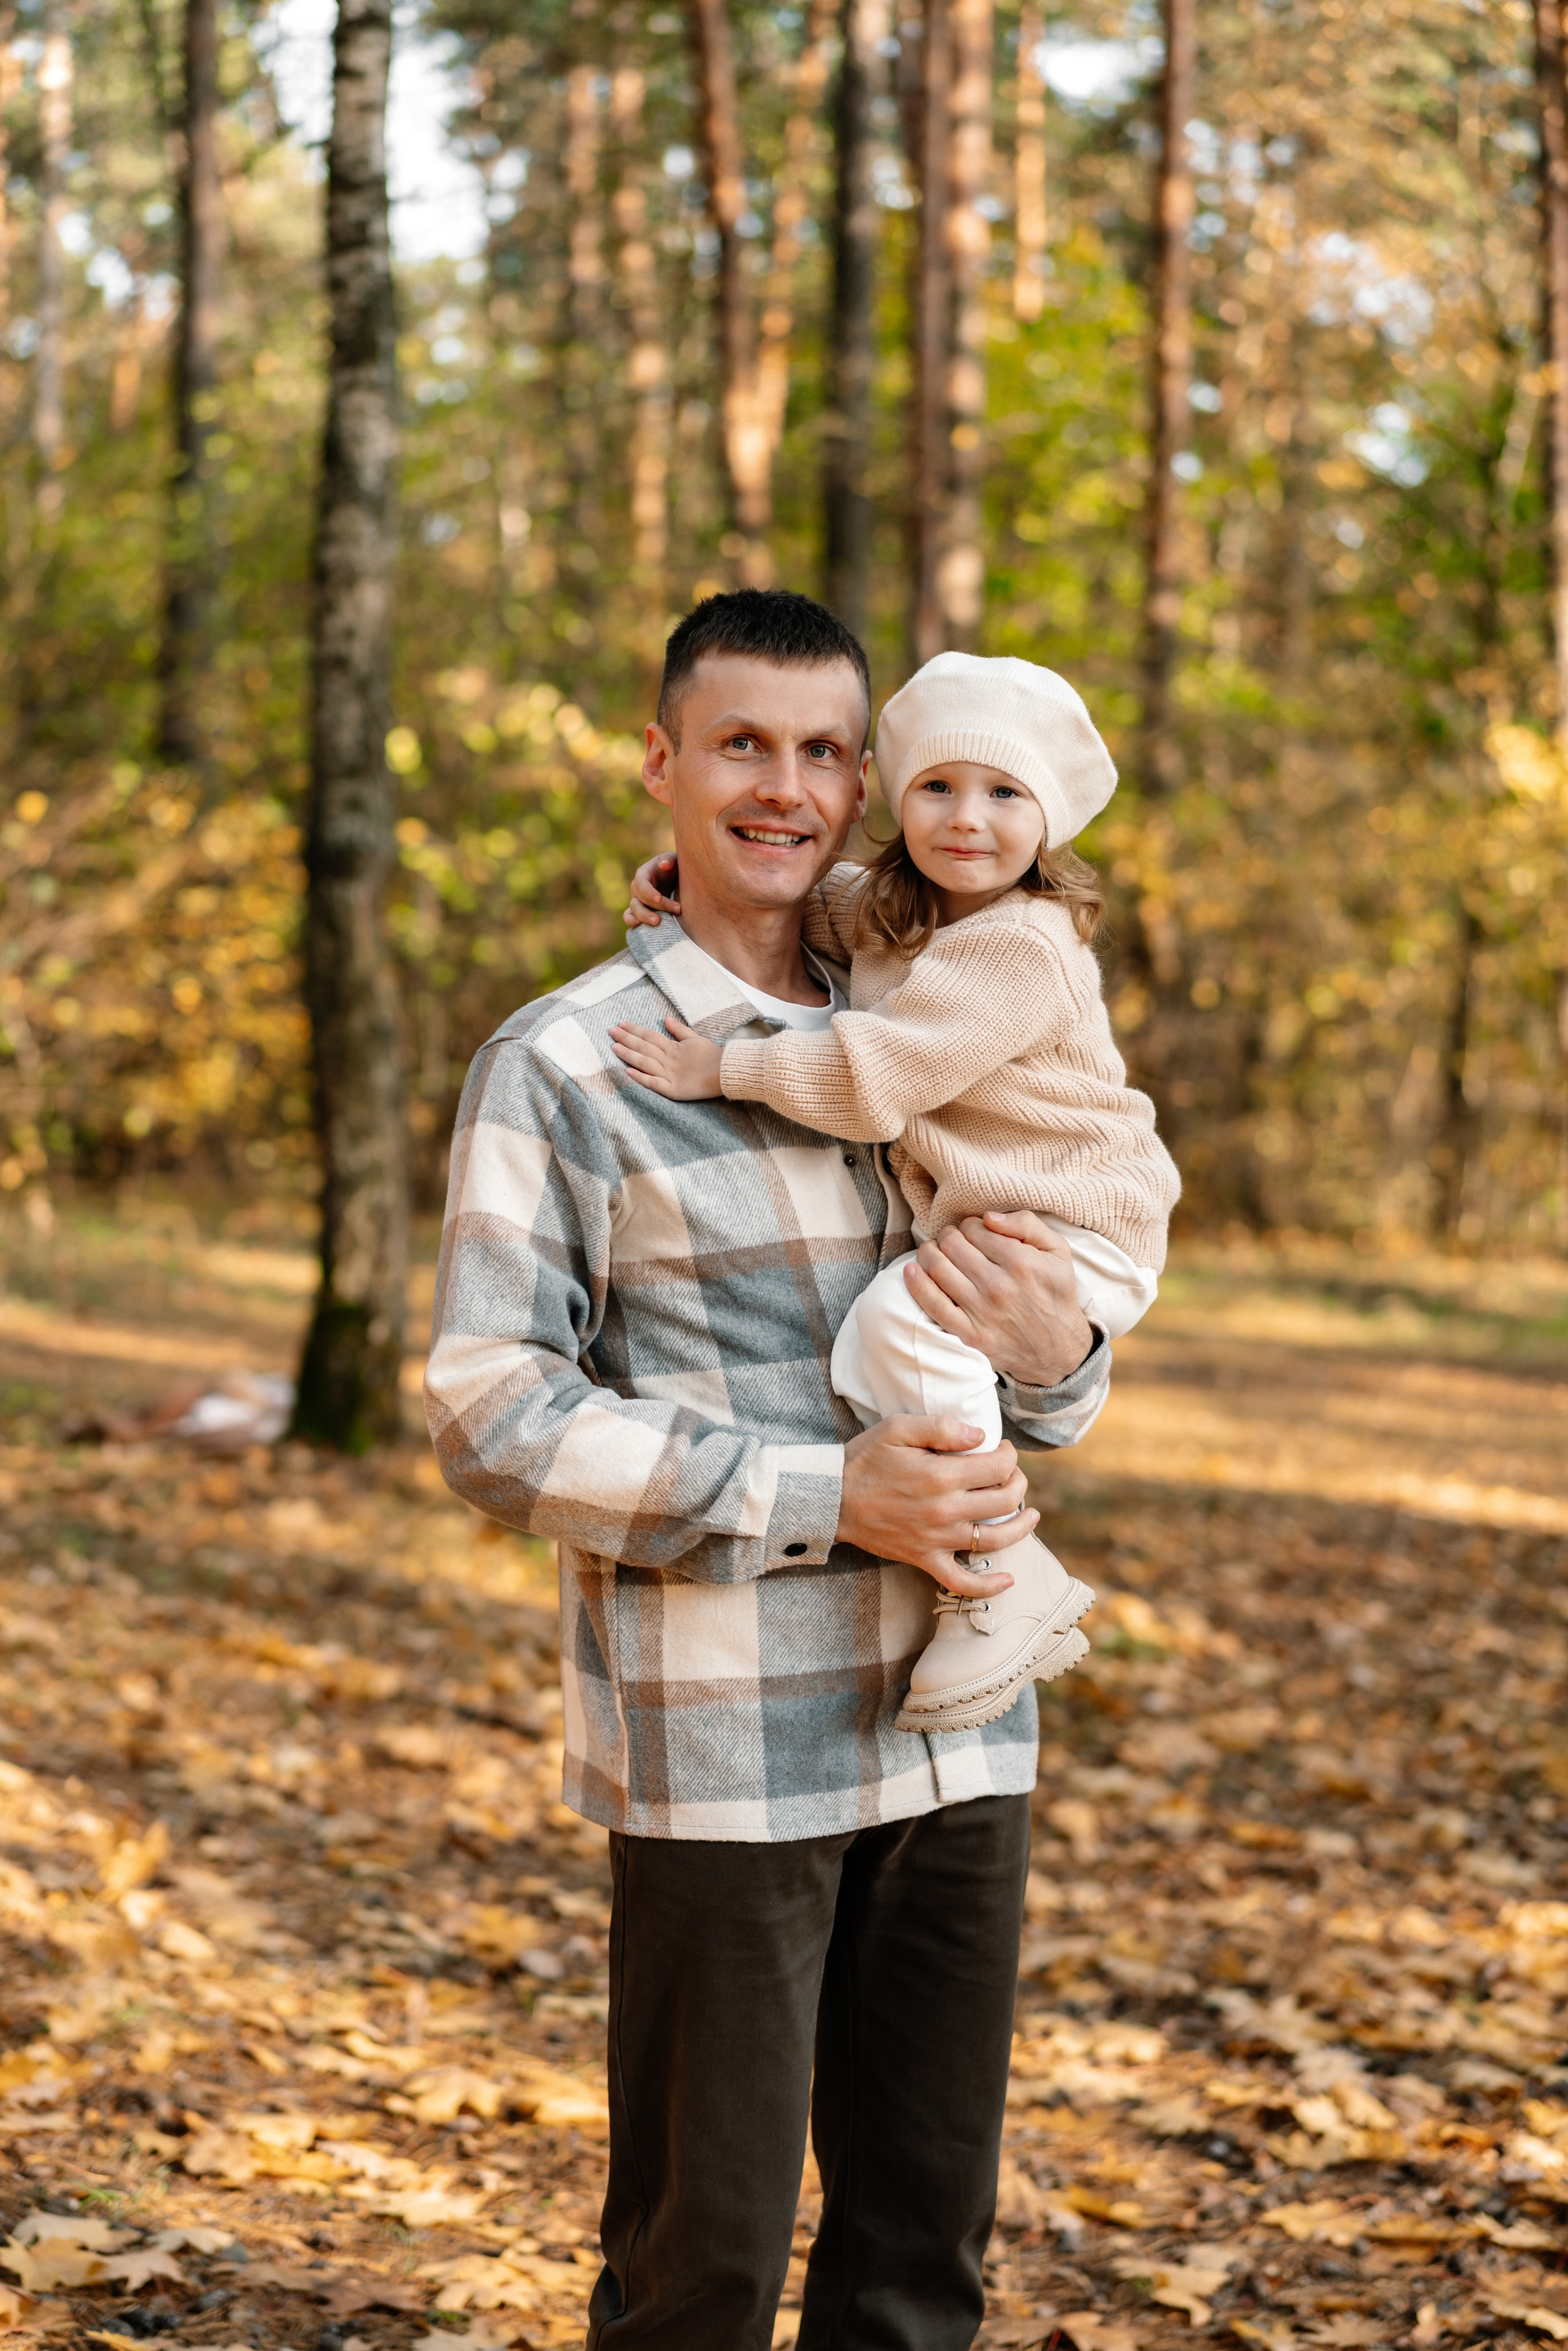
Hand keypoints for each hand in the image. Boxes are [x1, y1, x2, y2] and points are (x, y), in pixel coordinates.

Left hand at [609, 1014, 723, 1099]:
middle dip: (627, 1038)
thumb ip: (679, 1030)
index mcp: (674, 1047)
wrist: (728, 1072)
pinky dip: (641, 1078)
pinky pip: (654, 1083)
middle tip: (611, 1031)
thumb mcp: (695, 1039)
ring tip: (614, 1047)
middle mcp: (669, 1060)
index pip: (650, 1036)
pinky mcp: (673, 1090)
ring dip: (629, 1055)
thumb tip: (665, 1018)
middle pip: (644, 1047)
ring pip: (645, 1063)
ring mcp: (670, 1075)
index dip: (635, 1030)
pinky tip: (628, 1072)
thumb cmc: (713, 1056)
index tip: (621, 1024)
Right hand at [622, 852, 680, 930]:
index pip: (641, 883)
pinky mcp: (639, 911)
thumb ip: (669, 860)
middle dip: (657, 906)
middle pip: (640, 899)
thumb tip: (664, 865)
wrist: (674, 879)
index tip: (659, 898)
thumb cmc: (674, 867)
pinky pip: (629, 917)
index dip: (648, 892)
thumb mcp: (674, 860)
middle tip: (675, 910)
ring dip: (644, 917)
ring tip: (658, 922)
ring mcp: (637, 900)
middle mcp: (637, 888)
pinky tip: (640, 926)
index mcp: (643, 874)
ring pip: (634, 910)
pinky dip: (632, 922)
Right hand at [835, 1414, 1037, 1592]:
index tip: (1002, 1449)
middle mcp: (945, 1510)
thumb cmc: (865, 1459)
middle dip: (1017, 1482)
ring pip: (995, 1540)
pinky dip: (988, 1586)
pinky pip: (962, 1582)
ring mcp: (937, 1539)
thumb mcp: (898, 1428)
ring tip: (1032, 1515)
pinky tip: (1008, 1579)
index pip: (998, 1466)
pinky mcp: (926, 1559)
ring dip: (1021, 1527)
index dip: (1009, 1455)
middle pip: (1004, 1500)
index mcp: (941, 1475)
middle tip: (1011, 1474)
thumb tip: (981, 1435)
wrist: (833, 1500)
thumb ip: (942, 1427)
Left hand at [904, 1211, 1093, 1388]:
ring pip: (937, 1268)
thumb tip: (988, 1217)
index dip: (969, 1225)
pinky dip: (917, 1285)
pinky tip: (911, 1271)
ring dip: (929, 1253)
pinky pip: (933, 1305)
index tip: (972, 1232)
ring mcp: (982, 1312)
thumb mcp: (1058, 1252)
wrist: (1059, 1349)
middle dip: (947, 1236)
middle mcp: (999, 1286)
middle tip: (952, 1241)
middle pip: (952, 1245)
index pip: (974, 1229)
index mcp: (1021, 1262)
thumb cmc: (1055, 1294)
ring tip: (935, 1252)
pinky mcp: (969, 1334)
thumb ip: (1028, 1224)